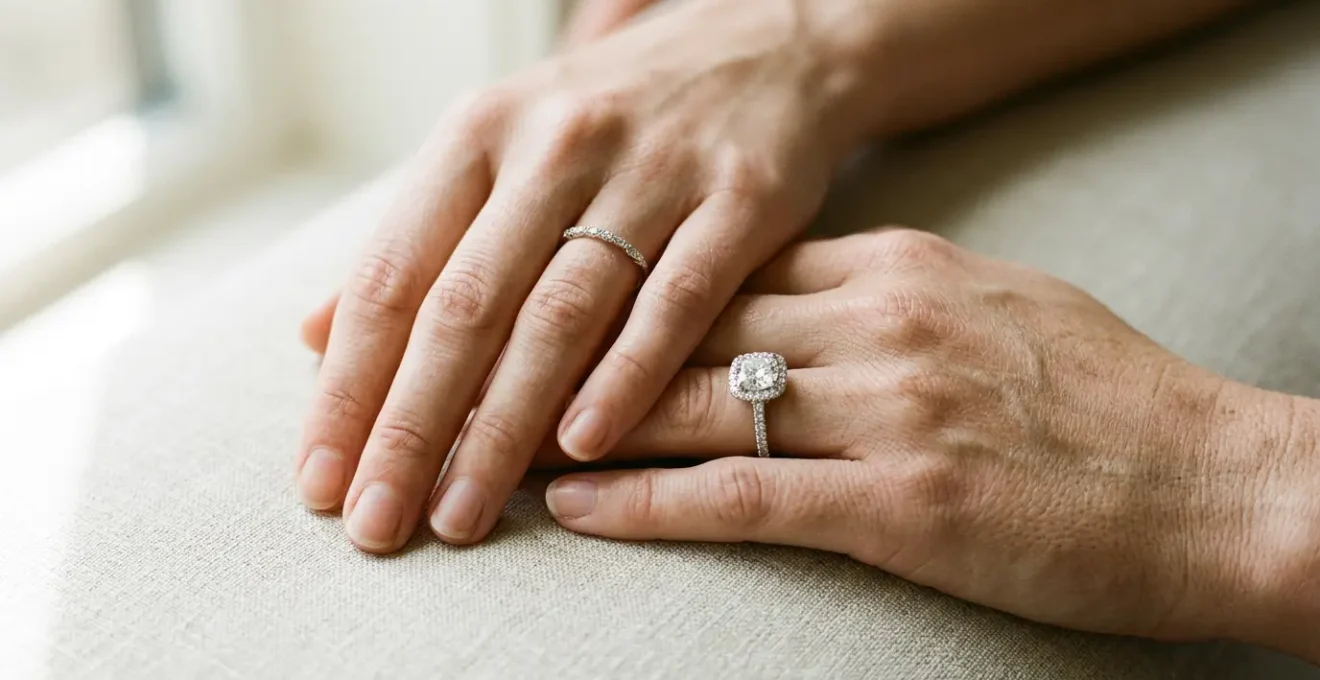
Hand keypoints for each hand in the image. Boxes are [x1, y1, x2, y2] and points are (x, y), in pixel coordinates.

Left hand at [295, 0, 881, 552]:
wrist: (761, 44)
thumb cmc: (612, 114)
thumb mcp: (498, 147)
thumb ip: (417, 240)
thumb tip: (317, 335)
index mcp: (478, 135)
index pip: (392, 275)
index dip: (350, 384)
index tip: (323, 477)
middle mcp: (554, 147)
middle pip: (465, 306)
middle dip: (412, 426)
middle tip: (378, 523)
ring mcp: (650, 172)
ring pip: (561, 314)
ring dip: (505, 427)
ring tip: (463, 512)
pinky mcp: (738, 201)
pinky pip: (677, 301)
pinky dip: (627, 376)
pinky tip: (584, 447)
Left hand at [545, 229, 1317, 648]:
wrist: (1218, 481)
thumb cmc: (1109, 400)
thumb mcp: (990, 304)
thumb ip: (887, 292)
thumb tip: (799, 291)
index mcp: (894, 268)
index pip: (721, 265)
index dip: (624, 289)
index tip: (549, 301)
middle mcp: (876, 321)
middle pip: (682, 323)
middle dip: (572, 346)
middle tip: (483, 366)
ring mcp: (887, 409)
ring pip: (692, 400)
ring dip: (582, 424)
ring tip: (493, 442)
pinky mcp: (903, 504)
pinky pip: (744, 495)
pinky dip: (647, 502)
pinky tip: (576, 507)